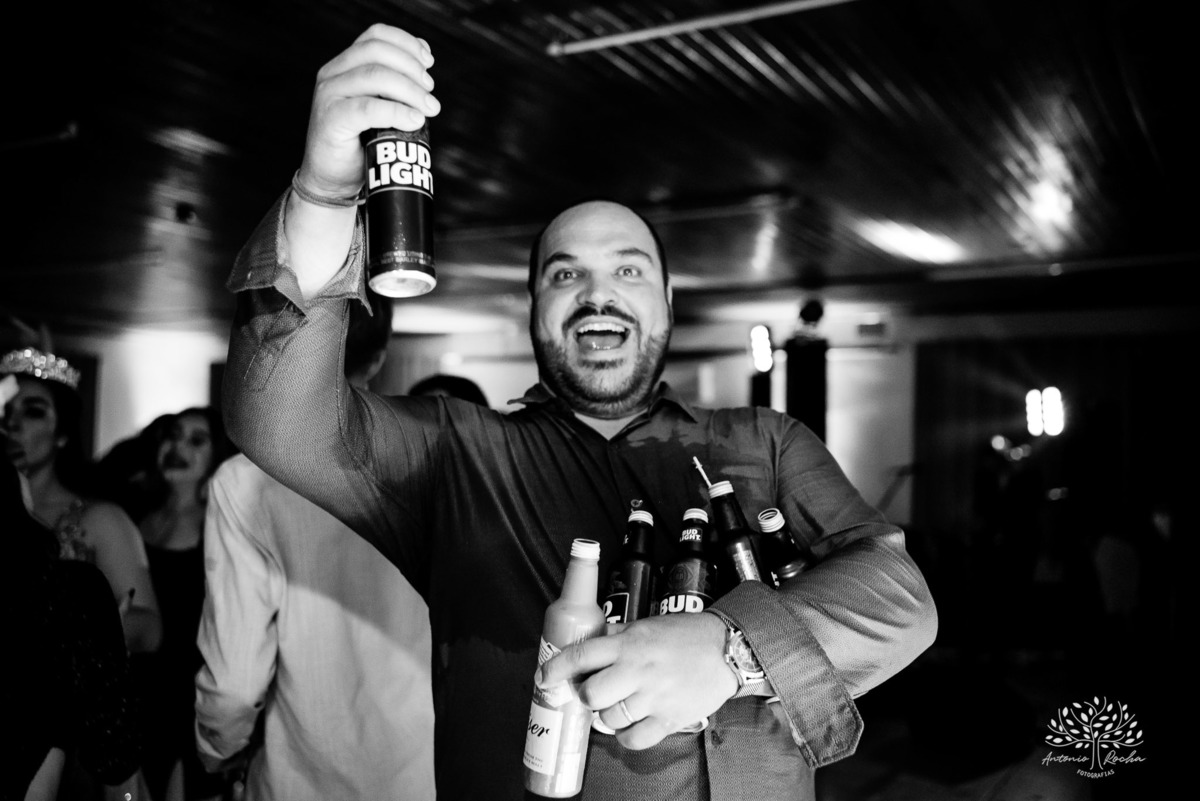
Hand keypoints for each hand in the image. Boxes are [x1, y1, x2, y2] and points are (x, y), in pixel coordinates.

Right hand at [297, 24, 440, 199]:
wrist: (333, 179)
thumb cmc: (361, 142)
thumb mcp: (380, 105)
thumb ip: (396, 83)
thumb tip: (425, 60)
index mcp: (345, 64)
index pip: (376, 35)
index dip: (407, 43)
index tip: (429, 63)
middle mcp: (333, 73)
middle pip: (378, 52)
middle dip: (412, 69)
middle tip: (431, 93)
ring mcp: (329, 95)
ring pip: (375, 76)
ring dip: (410, 91)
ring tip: (429, 109)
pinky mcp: (330, 120)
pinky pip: (368, 108)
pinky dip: (397, 112)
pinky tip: (415, 120)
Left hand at [538, 612, 737, 749]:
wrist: (728, 649)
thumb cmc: (687, 635)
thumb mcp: (647, 624)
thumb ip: (618, 635)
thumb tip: (591, 644)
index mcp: (629, 643)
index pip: (582, 655)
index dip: (557, 668)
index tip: (544, 677)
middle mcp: (637, 670)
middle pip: (591, 693)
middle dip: (588, 695)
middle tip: (596, 691)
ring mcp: (653, 696)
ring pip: (609, 718)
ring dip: (607, 715)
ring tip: (620, 705)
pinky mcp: (669, 718)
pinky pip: (633, 739)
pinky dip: (626, 736)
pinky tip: (631, 724)